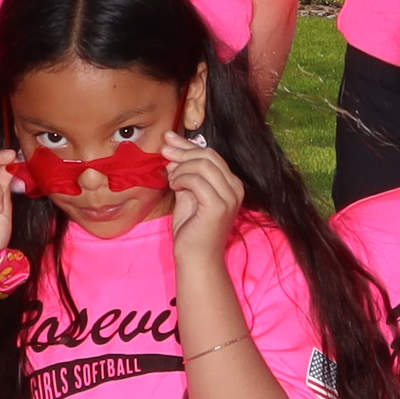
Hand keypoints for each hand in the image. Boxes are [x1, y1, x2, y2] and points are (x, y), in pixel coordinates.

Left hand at [160, 130, 245, 264]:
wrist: (196, 259)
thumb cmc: (191, 230)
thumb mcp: (187, 195)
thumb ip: (184, 174)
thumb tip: (172, 151)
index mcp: (231, 184)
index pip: (211, 155)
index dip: (188, 145)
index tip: (169, 139)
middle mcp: (235, 188)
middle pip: (209, 156)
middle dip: (183, 151)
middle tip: (164, 151)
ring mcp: (229, 197)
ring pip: (203, 164)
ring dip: (181, 168)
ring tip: (171, 179)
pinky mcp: (218, 206)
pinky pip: (197, 180)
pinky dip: (181, 179)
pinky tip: (174, 186)